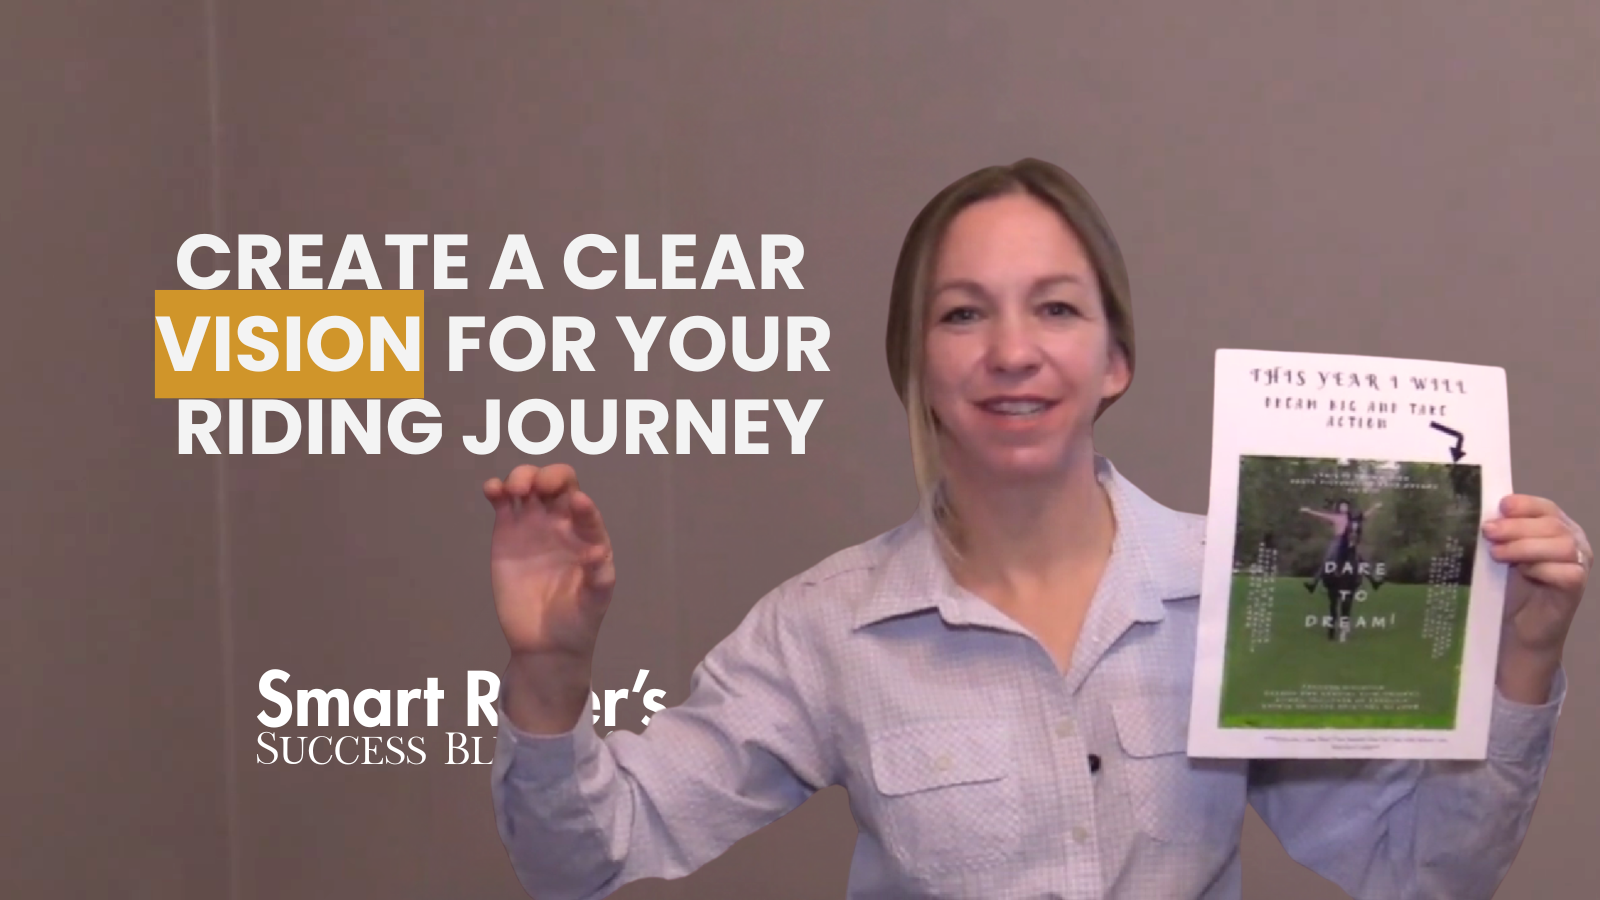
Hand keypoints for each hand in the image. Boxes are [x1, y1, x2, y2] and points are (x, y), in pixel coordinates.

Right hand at [483, 463, 615, 659]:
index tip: (575, 503)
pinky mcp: (507, 533)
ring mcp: (533, 526)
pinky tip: (493, 490)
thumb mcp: (595, 602)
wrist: (544, 643)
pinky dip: (497, 490)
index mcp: (587, 535)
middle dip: (549, 476)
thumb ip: (599, 578)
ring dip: (523, 477)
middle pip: (558, 484)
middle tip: (537, 488)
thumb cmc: (578, 620)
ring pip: (529, 486)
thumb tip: (599, 552)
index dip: (582, 503)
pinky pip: (502, 503)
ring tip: (516, 490)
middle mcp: (562, 524)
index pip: (585, 509)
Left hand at [1484, 494, 1589, 701]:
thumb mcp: (1500, 553)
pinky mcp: (1576, 587)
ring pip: (1561, 545)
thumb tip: (1479, 514)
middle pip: (1552, 524)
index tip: (1500, 506)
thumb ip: (1499, 533)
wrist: (1517, 628)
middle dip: (1517, 526)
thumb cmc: (1508, 586)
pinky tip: (1522, 572)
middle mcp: (1572, 541)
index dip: (1525, 504)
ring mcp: (1578, 564)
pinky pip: (1566, 571)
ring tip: (1497, 554)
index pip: (1545, 507)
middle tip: (1488, 532)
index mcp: (1554, 527)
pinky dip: (1541, 568)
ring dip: (1525, 546)